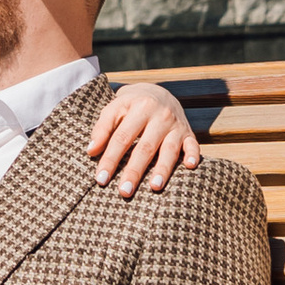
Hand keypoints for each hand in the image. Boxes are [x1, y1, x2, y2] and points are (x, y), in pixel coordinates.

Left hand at [85, 75, 199, 188]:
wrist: (158, 92)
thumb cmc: (131, 107)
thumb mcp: (115, 109)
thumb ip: (102, 128)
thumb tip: (91, 151)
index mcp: (138, 108)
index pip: (122, 137)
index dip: (110, 158)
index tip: (101, 179)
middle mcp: (159, 116)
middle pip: (145, 147)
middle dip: (134, 171)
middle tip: (124, 191)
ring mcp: (176, 125)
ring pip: (169, 149)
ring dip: (162, 169)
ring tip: (154, 187)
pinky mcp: (189, 133)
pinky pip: (194, 145)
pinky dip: (193, 155)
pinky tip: (190, 167)